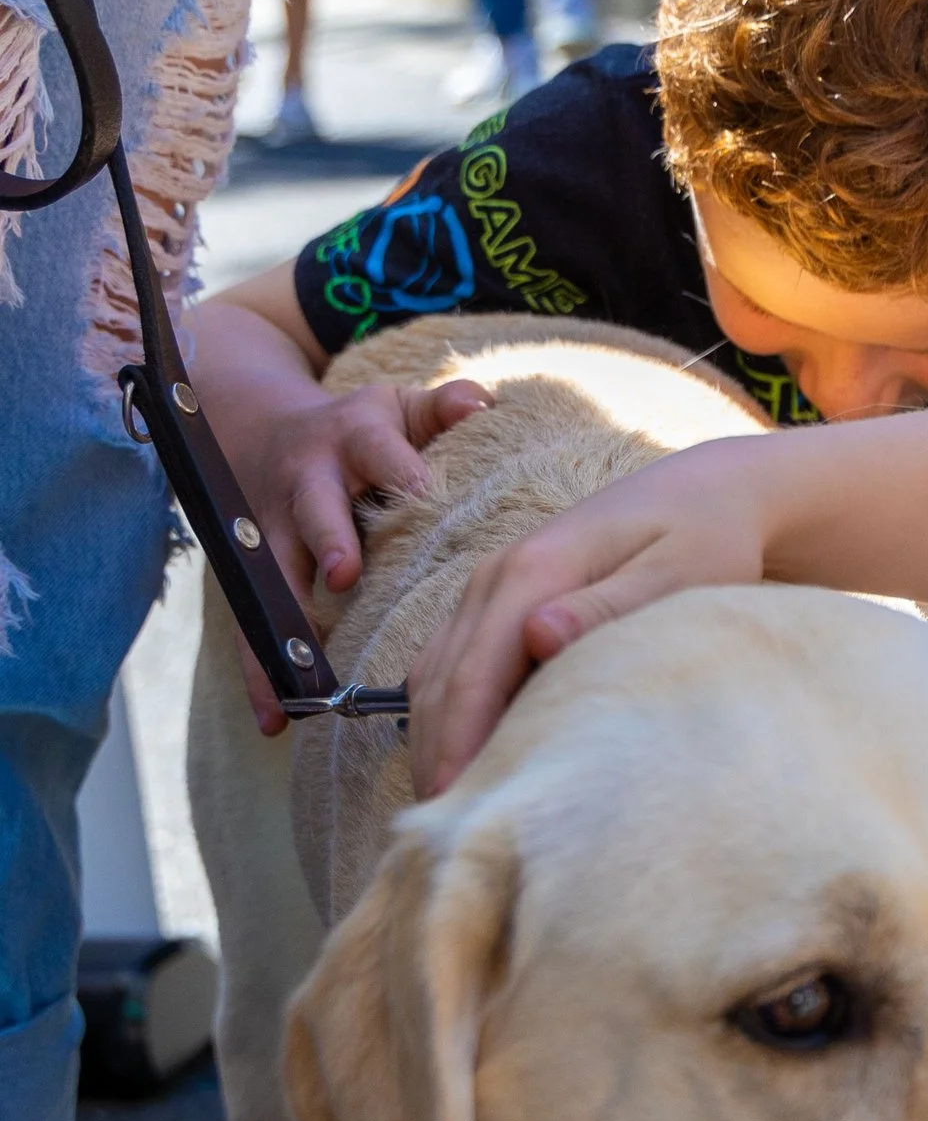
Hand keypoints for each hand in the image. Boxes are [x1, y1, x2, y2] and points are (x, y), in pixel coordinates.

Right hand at [237, 375, 491, 730]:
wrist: (259, 429)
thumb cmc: (359, 429)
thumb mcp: (397, 406)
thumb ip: (440, 407)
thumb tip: (481, 401)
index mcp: (352, 440)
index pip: (378, 451)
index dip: (399, 469)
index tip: (421, 491)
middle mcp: (307, 483)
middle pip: (315, 509)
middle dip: (327, 539)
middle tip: (344, 574)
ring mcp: (274, 530)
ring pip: (275, 577)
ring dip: (288, 625)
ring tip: (302, 675)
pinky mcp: (253, 572)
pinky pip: (253, 624)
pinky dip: (262, 673)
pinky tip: (275, 718)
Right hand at [408, 436, 779, 795]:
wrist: (707, 493)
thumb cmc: (707, 539)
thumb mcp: (677, 572)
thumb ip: (609, 607)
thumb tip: (538, 635)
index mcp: (535, 569)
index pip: (475, 671)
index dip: (458, 743)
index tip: (457, 805)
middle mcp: (498, 574)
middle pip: (443, 678)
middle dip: (437, 753)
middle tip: (446, 830)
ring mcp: (494, 584)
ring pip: (436, 671)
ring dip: (435, 736)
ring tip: (449, 806)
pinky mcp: (503, 598)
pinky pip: (452, 660)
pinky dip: (445, 710)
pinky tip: (461, 758)